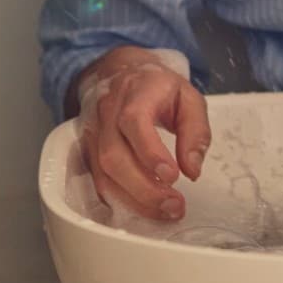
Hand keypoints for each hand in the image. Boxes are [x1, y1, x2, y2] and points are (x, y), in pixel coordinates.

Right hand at [74, 47, 209, 220]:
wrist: (122, 72)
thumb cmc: (158, 88)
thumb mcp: (189, 99)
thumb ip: (196, 132)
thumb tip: (192, 169)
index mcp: (135, 91)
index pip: (133, 120)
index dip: (150, 152)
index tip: (172, 176)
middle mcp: (107, 111)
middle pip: (113, 154)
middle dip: (144, 187)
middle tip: (174, 205)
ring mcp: (93, 131)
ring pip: (103, 172)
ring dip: (134, 199)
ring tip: (164, 210)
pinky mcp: (87, 149)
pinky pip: (97, 180)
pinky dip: (120, 199)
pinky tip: (143, 207)